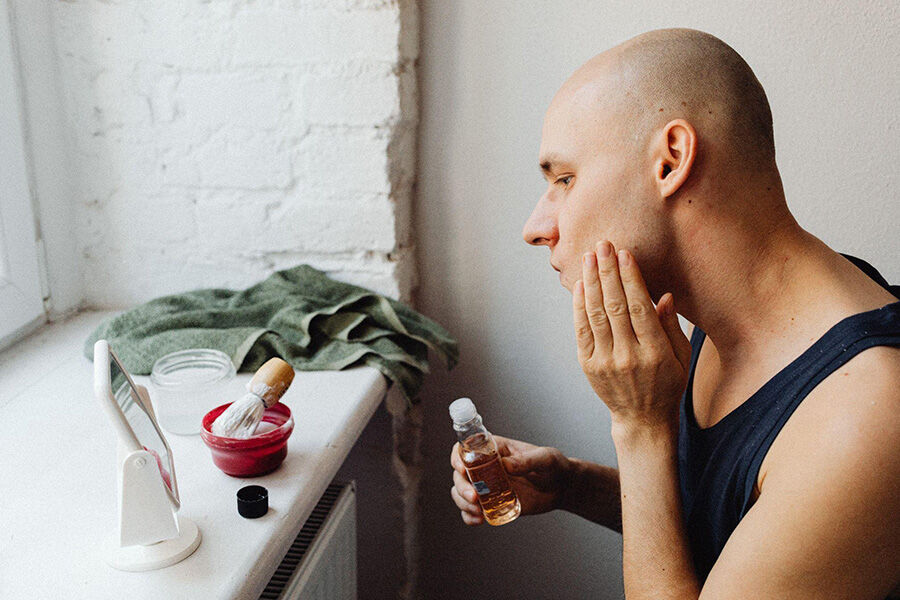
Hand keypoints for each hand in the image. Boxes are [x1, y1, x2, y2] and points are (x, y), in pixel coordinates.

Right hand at [450, 435, 572, 525]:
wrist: (562, 488)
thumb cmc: (554, 466)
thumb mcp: (546, 459)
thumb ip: (527, 460)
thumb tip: (506, 465)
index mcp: (495, 449)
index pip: (467, 448)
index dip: (458, 456)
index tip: (462, 468)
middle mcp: (486, 467)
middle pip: (460, 474)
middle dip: (462, 486)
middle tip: (474, 497)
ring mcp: (487, 486)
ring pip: (461, 493)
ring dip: (462, 502)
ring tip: (477, 511)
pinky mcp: (492, 503)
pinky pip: (472, 511)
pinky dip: (469, 516)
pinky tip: (478, 520)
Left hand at [573, 241, 692, 431]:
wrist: (642, 419)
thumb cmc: (668, 384)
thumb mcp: (682, 358)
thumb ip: (672, 326)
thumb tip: (664, 295)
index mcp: (656, 353)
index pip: (640, 308)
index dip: (631, 279)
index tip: (625, 254)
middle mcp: (628, 356)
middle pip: (615, 306)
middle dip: (607, 272)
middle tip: (602, 244)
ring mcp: (605, 361)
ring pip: (595, 315)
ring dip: (591, 282)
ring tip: (588, 257)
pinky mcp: (588, 365)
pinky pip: (582, 330)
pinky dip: (579, 306)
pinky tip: (580, 285)